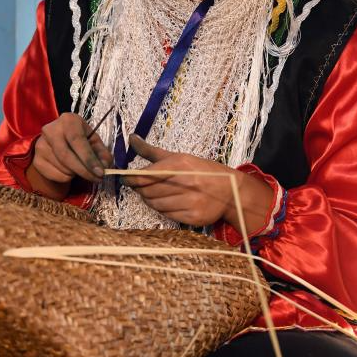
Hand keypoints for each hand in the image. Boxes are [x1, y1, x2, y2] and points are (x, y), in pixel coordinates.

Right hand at [26, 113, 112, 199]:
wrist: (59, 141)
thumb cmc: (80, 140)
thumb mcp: (94, 141)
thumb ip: (102, 153)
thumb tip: (105, 166)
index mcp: (68, 120)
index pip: (77, 140)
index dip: (89, 158)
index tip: (100, 172)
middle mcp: (51, 130)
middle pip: (66, 156)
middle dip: (84, 170)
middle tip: (97, 179)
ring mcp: (41, 145)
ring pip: (62, 167)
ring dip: (76, 174)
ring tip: (82, 169)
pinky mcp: (37, 160)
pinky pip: (55, 175)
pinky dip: (66, 177)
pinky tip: (70, 170)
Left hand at [126, 135, 272, 233]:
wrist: (230, 190)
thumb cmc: (202, 171)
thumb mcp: (179, 157)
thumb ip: (152, 151)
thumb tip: (131, 138)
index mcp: (181, 165)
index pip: (145, 175)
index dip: (131, 179)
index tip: (126, 178)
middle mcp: (186, 183)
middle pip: (148, 191)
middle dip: (140, 190)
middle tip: (141, 186)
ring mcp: (190, 202)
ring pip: (155, 204)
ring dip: (150, 200)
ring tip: (156, 194)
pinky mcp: (193, 217)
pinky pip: (166, 215)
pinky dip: (162, 209)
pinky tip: (168, 202)